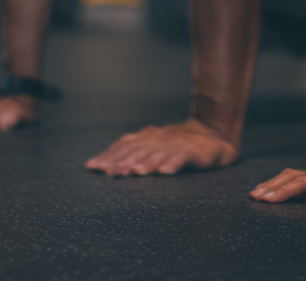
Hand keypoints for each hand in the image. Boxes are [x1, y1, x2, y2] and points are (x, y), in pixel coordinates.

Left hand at [85, 118, 238, 176]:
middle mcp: (160, 138)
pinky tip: (166, 171)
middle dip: (124, 160)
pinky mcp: (195, 152)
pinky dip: (174, 162)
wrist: (212, 134)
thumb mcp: (152, 146)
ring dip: (147, 162)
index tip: (93, 166)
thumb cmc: (176, 145)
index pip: (125, 146)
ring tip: (136, 171)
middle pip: (139, 149)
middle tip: (111, 172)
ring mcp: (177, 144)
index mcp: (148, 138)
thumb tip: (92, 163)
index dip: (109, 155)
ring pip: (159, 153)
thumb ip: (128, 153)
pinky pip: (183, 157)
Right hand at [249, 152, 305, 203]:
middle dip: (274, 187)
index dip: (289, 190)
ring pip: (294, 176)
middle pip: (296, 178)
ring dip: (275, 183)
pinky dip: (282, 182)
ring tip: (255, 193)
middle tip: (254, 197)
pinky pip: (298, 178)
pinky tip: (271, 188)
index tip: (271, 198)